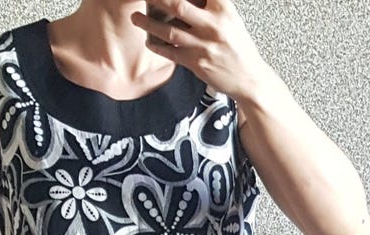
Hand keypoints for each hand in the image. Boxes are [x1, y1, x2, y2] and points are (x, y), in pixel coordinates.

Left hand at [131, 0, 267, 100]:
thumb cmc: (239, 48)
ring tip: (135, 18)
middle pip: (178, 4)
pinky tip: (148, 41)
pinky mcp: (195, 63)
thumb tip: (191, 2)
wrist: (248, 78)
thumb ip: (212, 7)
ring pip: (169, 30)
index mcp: (223, 9)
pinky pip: (171, 52)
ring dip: (149, 23)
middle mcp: (212, 25)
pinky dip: (157, 47)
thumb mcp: (231, 20)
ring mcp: (202, 45)